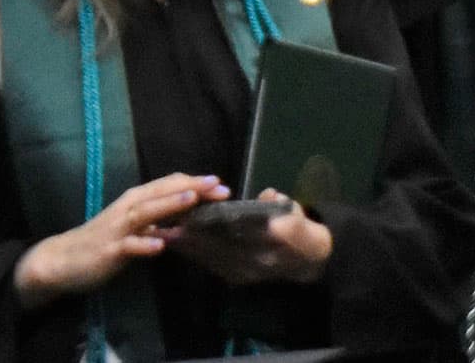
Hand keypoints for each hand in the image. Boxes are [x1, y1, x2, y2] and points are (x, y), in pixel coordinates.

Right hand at [13, 173, 228, 309]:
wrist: (63, 259)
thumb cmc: (105, 239)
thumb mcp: (136, 225)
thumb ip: (161, 218)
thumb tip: (192, 214)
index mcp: (137, 200)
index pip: (169, 185)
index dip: (195, 183)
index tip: (221, 185)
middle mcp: (129, 208)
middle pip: (162, 192)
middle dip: (191, 187)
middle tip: (219, 186)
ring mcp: (118, 228)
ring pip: (146, 213)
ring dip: (169, 205)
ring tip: (192, 200)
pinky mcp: (109, 250)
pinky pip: (128, 246)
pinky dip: (143, 244)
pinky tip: (160, 245)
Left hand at [169, 189, 332, 285]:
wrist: (309, 262)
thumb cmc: (300, 232)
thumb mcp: (297, 214)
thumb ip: (281, 204)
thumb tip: (269, 196)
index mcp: (273, 244)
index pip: (238, 232)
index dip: (213, 224)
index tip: (193, 214)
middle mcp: (256, 262)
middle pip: (217, 247)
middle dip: (191, 236)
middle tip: (168, 221)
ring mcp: (246, 273)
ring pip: (211, 258)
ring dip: (187, 246)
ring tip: (166, 231)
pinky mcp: (237, 279)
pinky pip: (211, 266)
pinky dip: (195, 255)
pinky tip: (181, 244)